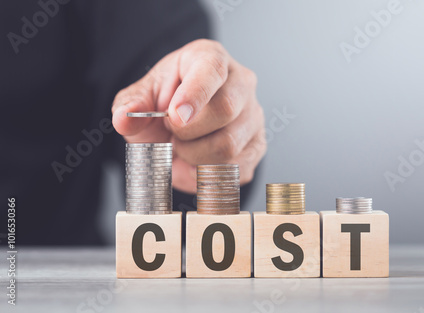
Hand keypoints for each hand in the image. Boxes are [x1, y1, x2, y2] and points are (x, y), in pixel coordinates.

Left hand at [112, 39, 265, 193]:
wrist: (184, 122)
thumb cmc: (168, 102)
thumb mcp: (144, 97)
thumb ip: (131, 105)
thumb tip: (124, 118)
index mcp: (211, 58)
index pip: (212, 71)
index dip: (195, 94)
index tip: (175, 115)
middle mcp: (241, 83)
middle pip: (225, 111)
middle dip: (187, 132)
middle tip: (171, 132)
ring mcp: (253, 116)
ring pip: (229, 146)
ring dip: (193, 156)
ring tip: (183, 146)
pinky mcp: (257, 146)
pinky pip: (235, 170)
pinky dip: (206, 174)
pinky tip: (195, 162)